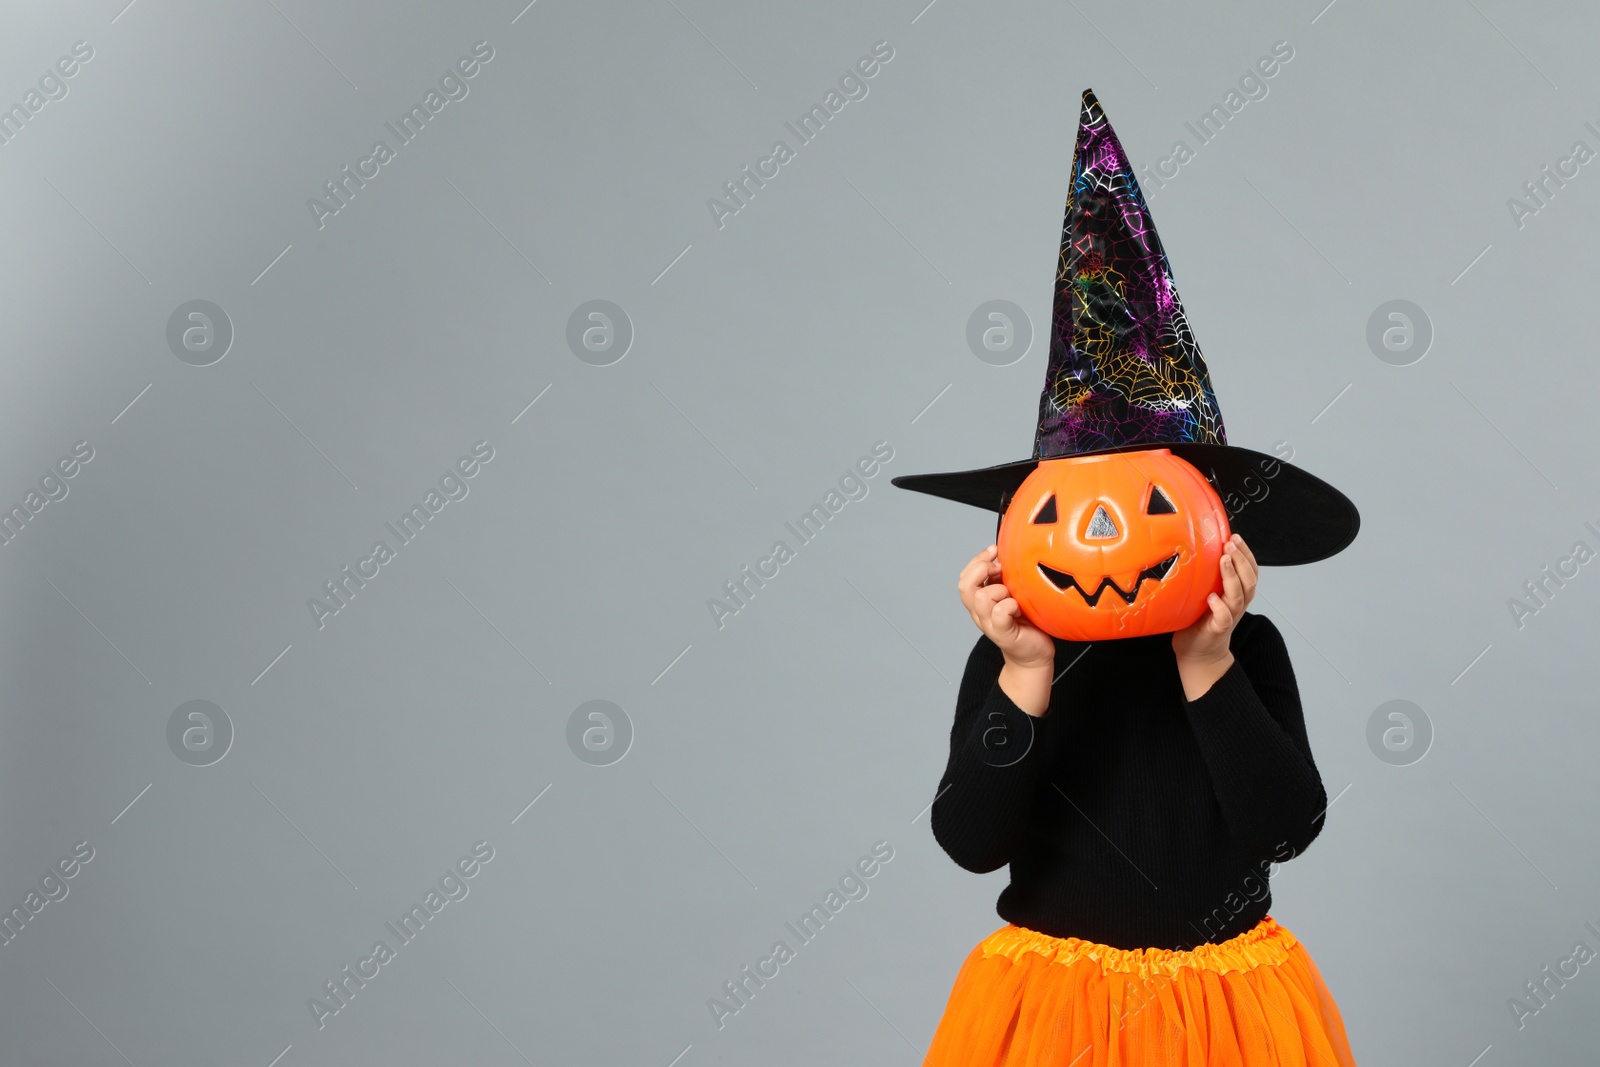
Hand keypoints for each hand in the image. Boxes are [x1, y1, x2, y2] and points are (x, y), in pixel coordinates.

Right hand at [959, 545, 1053, 715]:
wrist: (1033, 656)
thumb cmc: (1025, 624)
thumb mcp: (1012, 595)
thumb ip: (1003, 580)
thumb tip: (1005, 556)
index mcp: (979, 602)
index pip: (965, 576)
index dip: (977, 560)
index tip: (994, 551)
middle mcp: (979, 613)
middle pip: (965, 585)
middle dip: (982, 569)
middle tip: (1001, 571)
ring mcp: (989, 624)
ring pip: (981, 598)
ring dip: (999, 590)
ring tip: (1013, 595)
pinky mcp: (1003, 633)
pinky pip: (999, 613)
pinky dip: (1009, 606)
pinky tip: (1019, 608)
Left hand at [1171, 533, 1257, 699]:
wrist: (1198, 653)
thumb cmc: (1200, 620)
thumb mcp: (1206, 592)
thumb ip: (1208, 576)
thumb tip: (1196, 547)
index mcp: (1237, 593)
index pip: (1250, 570)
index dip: (1246, 553)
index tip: (1235, 537)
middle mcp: (1237, 604)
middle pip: (1249, 580)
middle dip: (1241, 560)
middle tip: (1230, 544)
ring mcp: (1229, 617)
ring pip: (1238, 595)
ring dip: (1232, 577)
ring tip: (1224, 560)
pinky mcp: (1217, 630)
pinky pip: (1224, 617)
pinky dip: (1220, 607)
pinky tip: (1213, 596)